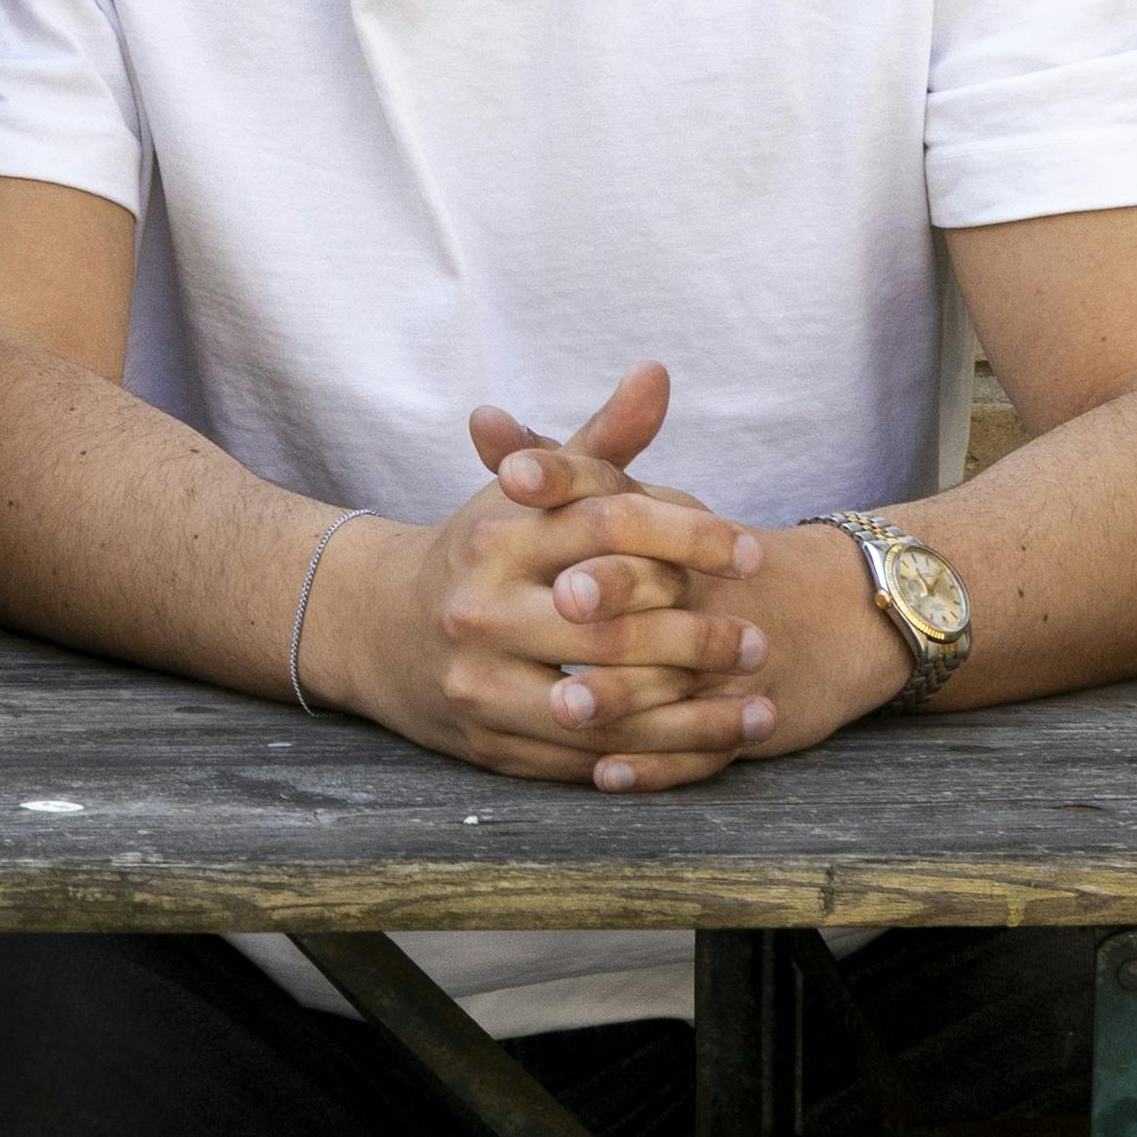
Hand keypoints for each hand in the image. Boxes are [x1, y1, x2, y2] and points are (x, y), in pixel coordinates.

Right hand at [344, 365, 782, 793]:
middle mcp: (479, 611)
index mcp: (494, 539)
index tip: (748, 552)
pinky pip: (587, 763)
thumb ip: (600, 443)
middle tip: (757, 640)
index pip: (604, 527)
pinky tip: (712, 749)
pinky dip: (656, 762)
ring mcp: (479, 685)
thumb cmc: (479, 553)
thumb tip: (657, 373)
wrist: (377, 629)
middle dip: (696, 638)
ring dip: (691, 716)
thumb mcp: (527, 492)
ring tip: (758, 708)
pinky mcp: (489, 746)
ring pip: (602, 710)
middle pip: (607, 628)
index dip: (685, 537)